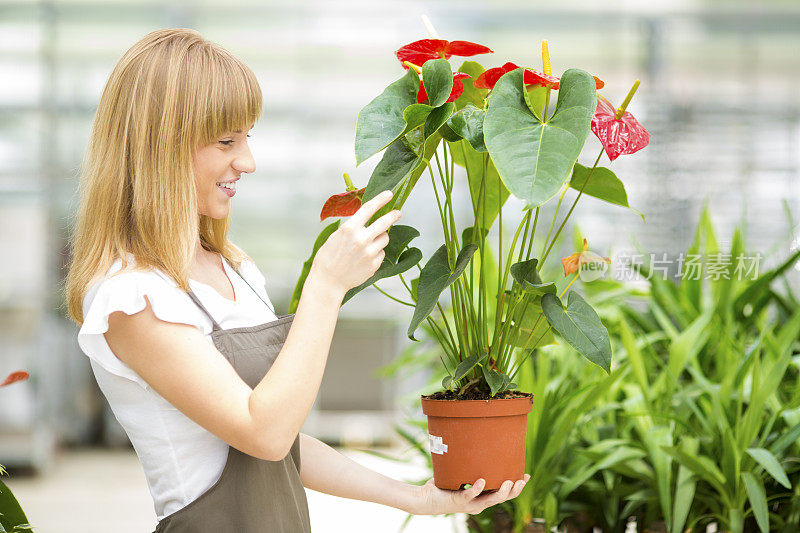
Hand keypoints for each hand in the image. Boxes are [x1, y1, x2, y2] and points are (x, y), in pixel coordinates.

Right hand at [310, 190, 400, 295]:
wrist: (329, 281)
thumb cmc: (328, 258)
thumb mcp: (336, 236)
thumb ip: (352, 227)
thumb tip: (366, 219)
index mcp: (349, 229)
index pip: (369, 208)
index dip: (381, 199)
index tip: (389, 194)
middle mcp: (362, 239)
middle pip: (384, 222)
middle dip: (393, 215)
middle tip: (398, 212)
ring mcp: (369, 253)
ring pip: (385, 238)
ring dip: (381, 237)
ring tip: (369, 242)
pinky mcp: (374, 264)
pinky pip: (381, 252)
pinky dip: (376, 252)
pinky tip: (365, 257)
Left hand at [410, 475, 529, 515]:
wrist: (425, 498)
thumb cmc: (443, 486)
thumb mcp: (460, 474)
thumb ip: (469, 465)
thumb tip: (476, 442)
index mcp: (481, 497)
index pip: (503, 494)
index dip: (516, 488)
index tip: (526, 476)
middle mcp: (478, 503)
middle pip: (501, 499)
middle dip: (514, 491)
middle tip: (522, 479)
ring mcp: (469, 503)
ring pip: (489, 501)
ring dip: (501, 492)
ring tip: (509, 482)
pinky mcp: (457, 501)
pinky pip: (469, 495)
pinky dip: (476, 488)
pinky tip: (481, 481)